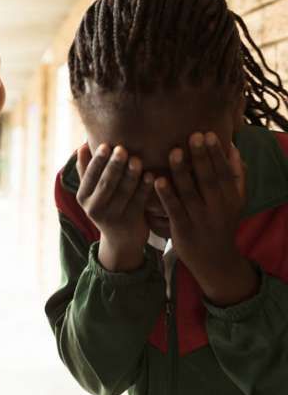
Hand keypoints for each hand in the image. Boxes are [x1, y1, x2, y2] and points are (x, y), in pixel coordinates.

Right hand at [76, 143, 154, 271]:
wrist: (121, 241)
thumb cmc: (106, 207)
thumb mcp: (91, 193)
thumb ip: (86, 171)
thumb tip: (82, 146)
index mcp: (82, 197)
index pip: (89, 176)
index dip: (98, 161)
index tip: (106, 145)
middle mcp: (94, 208)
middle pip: (106, 184)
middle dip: (114, 166)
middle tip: (122, 149)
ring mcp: (113, 216)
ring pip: (123, 192)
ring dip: (131, 175)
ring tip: (137, 159)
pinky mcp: (131, 221)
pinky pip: (139, 201)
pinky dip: (145, 188)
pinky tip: (152, 175)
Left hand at [154, 132, 256, 305]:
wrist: (215, 260)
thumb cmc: (221, 224)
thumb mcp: (236, 202)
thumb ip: (237, 177)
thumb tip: (234, 149)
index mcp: (231, 199)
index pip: (225, 173)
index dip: (216, 154)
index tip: (208, 134)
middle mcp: (218, 208)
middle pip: (209, 179)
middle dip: (201, 157)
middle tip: (193, 135)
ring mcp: (200, 219)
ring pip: (190, 192)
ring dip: (181, 171)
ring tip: (173, 151)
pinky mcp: (183, 229)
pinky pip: (173, 209)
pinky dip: (166, 194)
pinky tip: (157, 179)